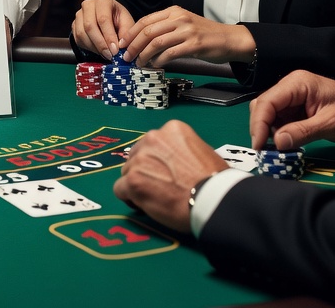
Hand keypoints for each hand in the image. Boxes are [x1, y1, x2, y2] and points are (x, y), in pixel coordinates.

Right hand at [71, 0, 134, 58]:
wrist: (108, 15)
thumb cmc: (118, 18)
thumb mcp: (127, 22)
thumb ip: (126, 33)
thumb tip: (121, 47)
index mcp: (102, 0)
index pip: (103, 19)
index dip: (109, 36)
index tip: (115, 50)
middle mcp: (87, 5)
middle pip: (89, 26)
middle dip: (100, 44)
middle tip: (109, 55)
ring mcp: (78, 14)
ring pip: (82, 34)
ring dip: (94, 47)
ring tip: (105, 54)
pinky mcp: (74, 25)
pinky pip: (77, 39)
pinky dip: (88, 48)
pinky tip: (98, 51)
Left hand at [112, 121, 227, 234]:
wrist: (214, 199)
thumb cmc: (215, 180)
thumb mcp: (203, 151)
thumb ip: (182, 151)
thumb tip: (174, 162)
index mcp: (172, 129)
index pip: (153, 144)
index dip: (157, 161)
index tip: (166, 173)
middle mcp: (153, 139)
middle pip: (137, 156)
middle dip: (144, 171)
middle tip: (160, 187)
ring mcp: (140, 160)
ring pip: (127, 172)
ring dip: (137, 184)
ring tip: (155, 198)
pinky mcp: (132, 181)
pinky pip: (119, 189)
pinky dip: (129, 198)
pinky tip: (143, 205)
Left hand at [121, 6, 255, 66]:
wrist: (229, 39)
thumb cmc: (204, 34)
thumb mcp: (183, 24)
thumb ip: (165, 28)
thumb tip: (141, 42)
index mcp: (173, 12)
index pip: (145, 21)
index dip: (130, 34)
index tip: (122, 45)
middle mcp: (179, 18)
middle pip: (147, 31)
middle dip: (133, 46)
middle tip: (127, 57)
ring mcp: (187, 31)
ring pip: (156, 42)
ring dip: (143, 55)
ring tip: (138, 64)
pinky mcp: (194, 45)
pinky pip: (170, 53)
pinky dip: (159, 61)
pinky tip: (155, 65)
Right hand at [249, 70, 334, 149]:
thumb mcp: (330, 124)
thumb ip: (302, 132)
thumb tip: (278, 142)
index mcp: (298, 84)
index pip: (267, 102)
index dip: (259, 124)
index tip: (259, 145)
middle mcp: (291, 87)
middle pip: (263, 106)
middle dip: (261, 128)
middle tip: (266, 150)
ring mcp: (292, 97)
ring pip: (268, 114)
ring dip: (269, 132)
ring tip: (277, 149)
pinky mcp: (294, 107)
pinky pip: (278, 119)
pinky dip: (278, 133)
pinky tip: (284, 143)